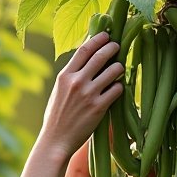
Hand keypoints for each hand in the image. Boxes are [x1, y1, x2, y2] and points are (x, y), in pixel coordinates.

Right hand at [37, 32, 123, 161]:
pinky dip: (119, 87)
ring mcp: (88, 95)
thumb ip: (70, 76)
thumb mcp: (58, 91)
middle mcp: (77, 82)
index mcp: (64, 76)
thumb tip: (85, 61)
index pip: (84, 50)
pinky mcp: (98, 108)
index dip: (97, 39)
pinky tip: (118, 88)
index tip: (106, 34)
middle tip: (117, 46)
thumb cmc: (56, 117)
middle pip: (100, 56)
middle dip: (112, 48)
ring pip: (112, 71)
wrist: (56, 141)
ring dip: (119, 67)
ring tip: (119, 68)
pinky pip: (116, 90)